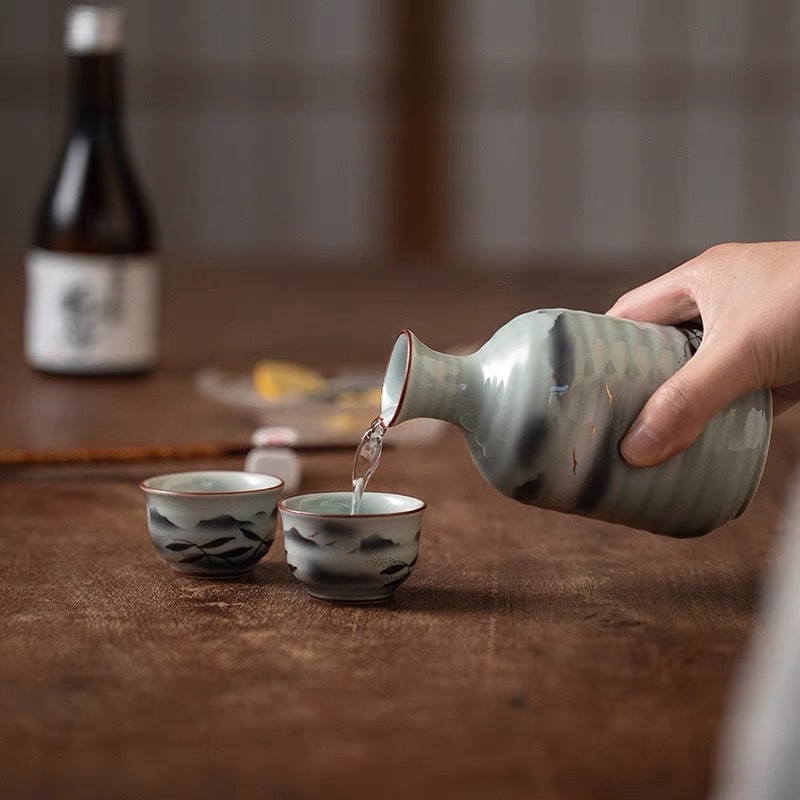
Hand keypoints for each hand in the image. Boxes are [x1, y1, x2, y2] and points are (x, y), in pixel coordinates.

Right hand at [607, 242, 799, 465]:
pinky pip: (738, 395)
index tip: (577, 387)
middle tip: (607, 425)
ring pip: (699, 375)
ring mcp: (754, 335)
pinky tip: (700, 448)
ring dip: (679, 407)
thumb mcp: (741, 352)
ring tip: (645, 443)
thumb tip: (635, 452)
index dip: (598, 346)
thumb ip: (687, 401)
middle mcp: (721, 304)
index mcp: (698, 280)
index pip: (629, 313)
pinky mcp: (784, 365)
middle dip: (635, 385)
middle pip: (660, 348)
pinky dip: (721, 419)